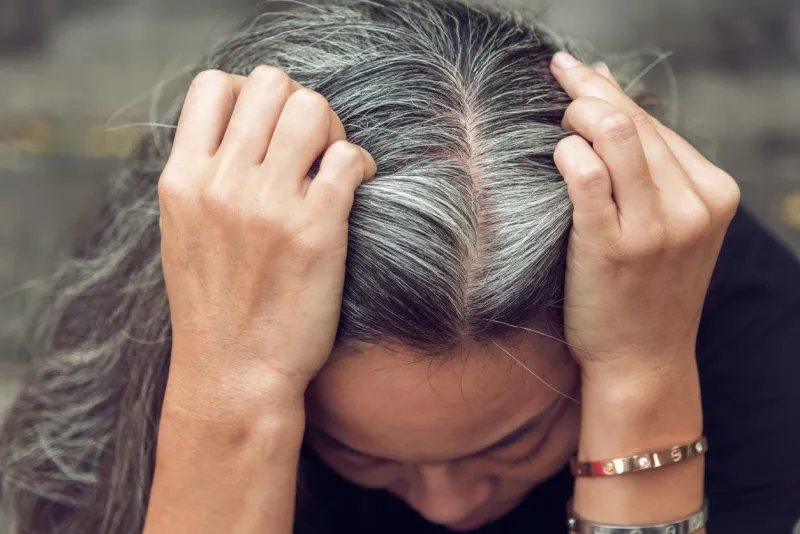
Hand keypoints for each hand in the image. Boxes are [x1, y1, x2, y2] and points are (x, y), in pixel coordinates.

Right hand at [158, 67, 375, 420]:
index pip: (214, 85)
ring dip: (331, 128)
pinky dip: (359, 163)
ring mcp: (269, 205)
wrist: (234, 375)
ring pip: (313, 109)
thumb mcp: (184, 232)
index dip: (250, 95)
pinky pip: (348, 157)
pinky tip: (354, 187)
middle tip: (309, 146)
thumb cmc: (215, 307)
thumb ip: (204, 177)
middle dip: (298, 105)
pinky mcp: (316, 230)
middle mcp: (222, 184)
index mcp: (182, 180)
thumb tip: (244, 132)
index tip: (267, 130)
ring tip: (332, 164)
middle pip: (271, 83)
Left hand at [550, 53, 739, 384]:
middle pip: (633, 120)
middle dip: (587, 91)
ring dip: (577, 114)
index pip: (653, 122)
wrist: (641, 361)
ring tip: (556, 121)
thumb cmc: (644, 289)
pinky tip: (556, 155)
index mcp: (712, 192)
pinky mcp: (614, 246)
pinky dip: (567, 153)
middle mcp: (692, 205)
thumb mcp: (666, 223)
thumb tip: (605, 91)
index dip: (608, 91)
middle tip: (557, 84)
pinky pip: (587, 175)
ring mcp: (656, 227)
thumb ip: (644, 164)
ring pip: (614, 133)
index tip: (578, 75)